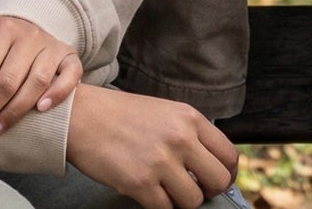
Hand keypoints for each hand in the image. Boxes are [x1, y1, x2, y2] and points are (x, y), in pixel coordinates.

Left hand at [0, 15, 81, 144]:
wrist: (25, 25)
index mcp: (1, 28)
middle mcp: (28, 35)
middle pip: (6, 81)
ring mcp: (50, 46)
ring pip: (36, 83)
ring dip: (13, 113)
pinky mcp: (68, 55)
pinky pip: (70, 75)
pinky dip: (58, 93)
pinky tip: (40, 110)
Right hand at [65, 84, 238, 208]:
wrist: (83, 116)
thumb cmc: (123, 116)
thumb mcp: (165, 112)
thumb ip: (189, 134)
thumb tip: (210, 165)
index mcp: (189, 118)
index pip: (229, 155)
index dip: (227, 175)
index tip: (216, 182)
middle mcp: (180, 137)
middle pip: (218, 181)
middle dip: (208, 192)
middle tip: (192, 190)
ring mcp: (161, 161)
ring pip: (193, 201)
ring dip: (181, 202)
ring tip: (166, 191)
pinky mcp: (140, 182)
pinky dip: (160, 207)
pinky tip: (149, 194)